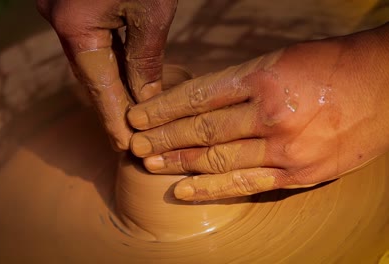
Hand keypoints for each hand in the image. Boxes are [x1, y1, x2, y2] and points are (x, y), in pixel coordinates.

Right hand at [37, 0, 176, 149]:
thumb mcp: (151, 11)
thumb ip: (144, 57)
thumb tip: (146, 97)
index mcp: (74, 25)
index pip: (98, 85)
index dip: (114, 118)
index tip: (125, 145)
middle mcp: (59, 20)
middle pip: (89, 75)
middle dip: (111, 106)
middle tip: (129, 137)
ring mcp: (61, 11)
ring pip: (88, 59)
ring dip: (109, 85)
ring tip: (129, 114)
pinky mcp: (70, 4)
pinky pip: (89, 40)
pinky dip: (107, 60)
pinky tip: (122, 77)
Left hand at [127, 24, 388, 200]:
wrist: (386, 86)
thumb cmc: (330, 66)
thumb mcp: (280, 59)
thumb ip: (238, 82)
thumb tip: (195, 102)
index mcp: (264, 77)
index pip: (199, 96)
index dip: (163, 108)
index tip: (139, 116)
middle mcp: (271, 114)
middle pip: (202, 130)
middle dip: (162, 137)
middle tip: (134, 142)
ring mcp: (285, 148)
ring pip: (217, 159)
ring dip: (177, 162)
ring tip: (148, 163)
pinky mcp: (298, 174)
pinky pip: (245, 184)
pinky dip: (210, 189)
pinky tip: (183, 189)